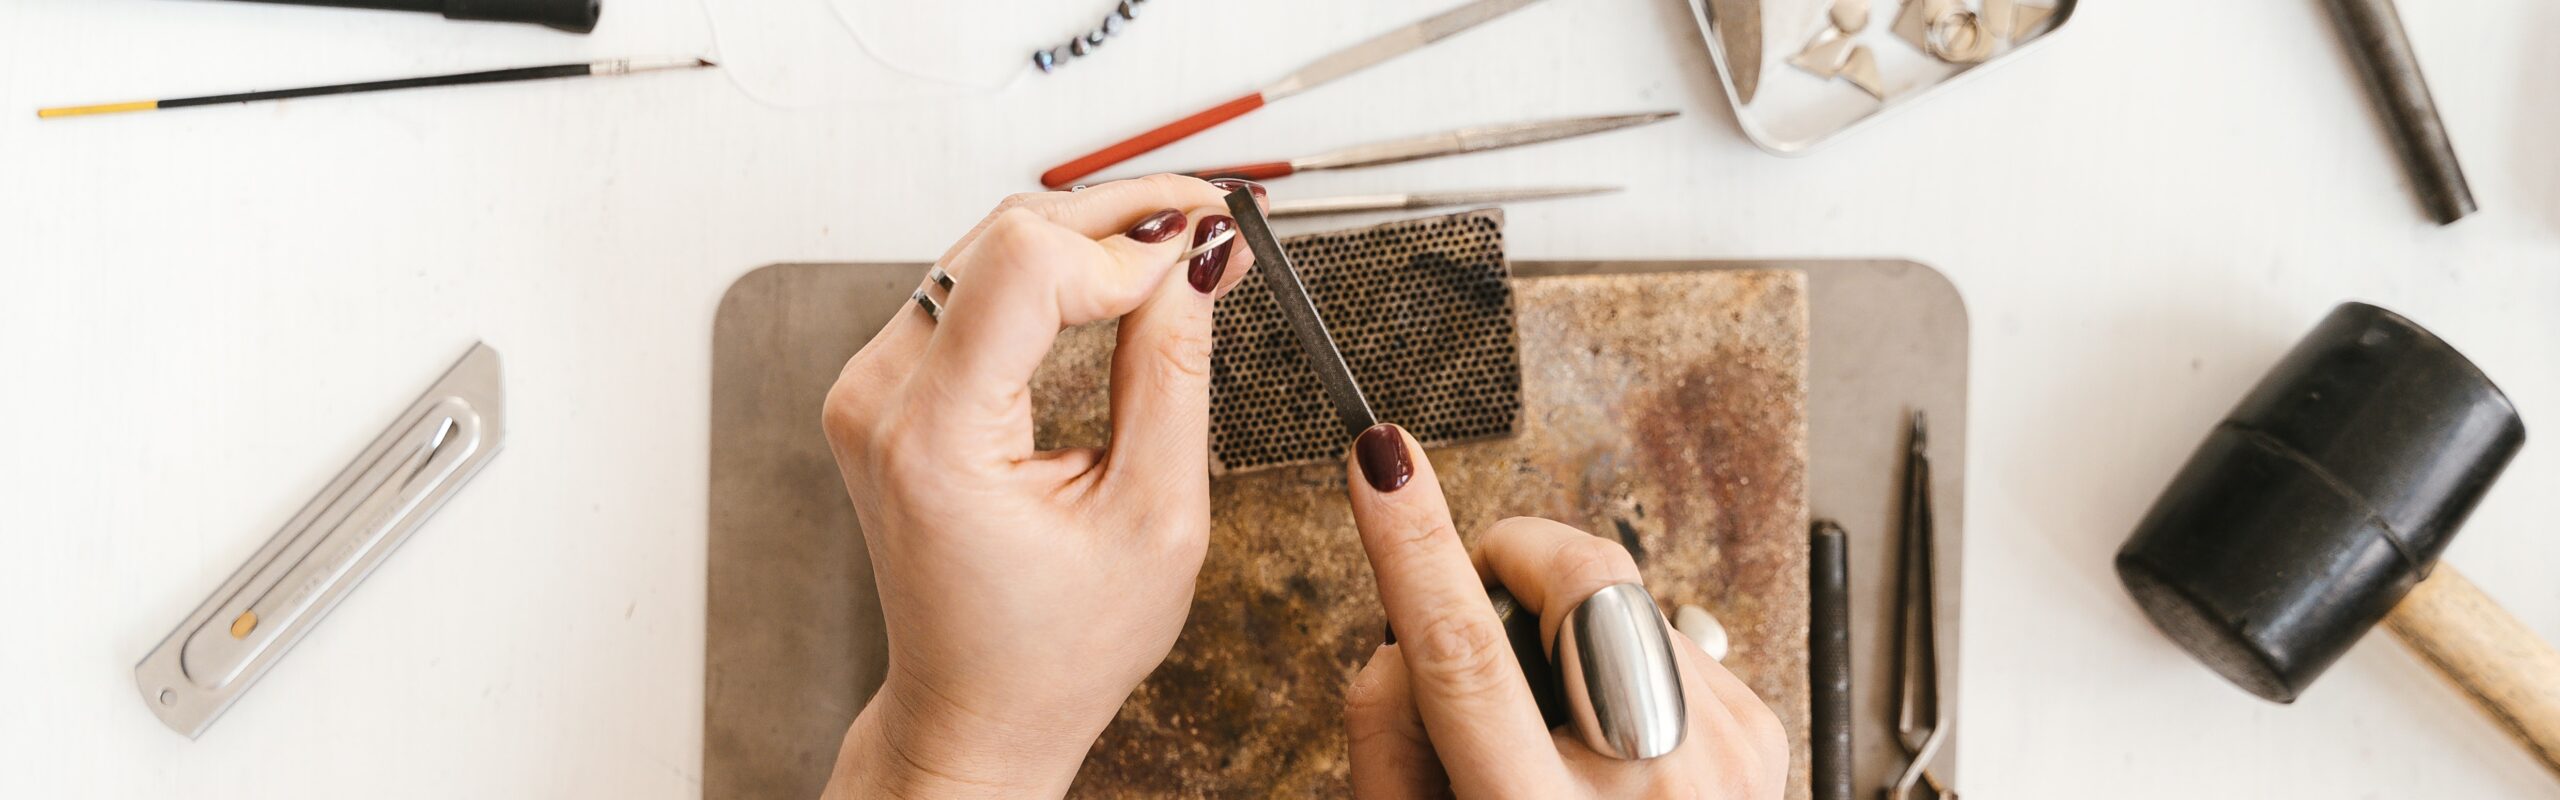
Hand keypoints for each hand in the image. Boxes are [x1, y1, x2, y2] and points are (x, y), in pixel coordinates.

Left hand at [818, 176, 1263, 797]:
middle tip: (1218, 222)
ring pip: (989, 247)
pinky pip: (974, 285)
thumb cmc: (1055, 650)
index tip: (1208, 252)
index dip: (1128, 243)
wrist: (975, 710)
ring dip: (1091, 235)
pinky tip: (1122, 278)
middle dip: (1121, 219)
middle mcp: (881, 398)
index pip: (1024, 267)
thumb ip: (1173, 373)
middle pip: (1004, 236)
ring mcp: (873, 385)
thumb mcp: (1153, 519)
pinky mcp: (888, 382)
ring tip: (1186, 248)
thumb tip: (1200, 260)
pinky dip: (1054, 268)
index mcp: (935, 442)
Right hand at [1340, 424, 1788, 797]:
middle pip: (1580, 583)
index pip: (1464, 653)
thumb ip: (1387, 737)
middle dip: (1514, 553)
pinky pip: (1671, 639)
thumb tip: (1399, 630)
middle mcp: (1649, 785)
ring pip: (1624, 597)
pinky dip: (1623, 659)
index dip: (1413, 544)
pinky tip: (1609, 738)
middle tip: (1474, 595)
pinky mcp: (1763, 737)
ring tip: (1550, 716)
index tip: (1382, 464)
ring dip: (1566, 621)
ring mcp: (1724, 756)